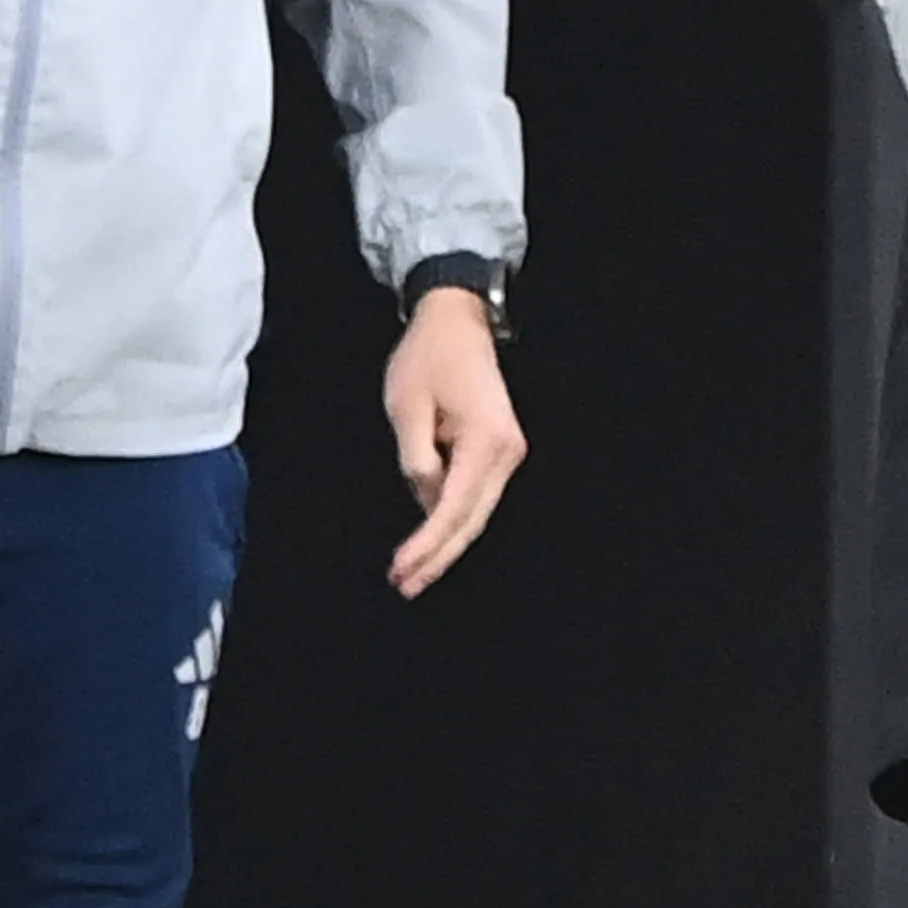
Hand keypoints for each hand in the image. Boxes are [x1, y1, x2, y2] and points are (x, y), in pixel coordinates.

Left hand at [383, 287, 526, 598]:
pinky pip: (474, 495)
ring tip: (411, 572)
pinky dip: (451, 518)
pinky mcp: (499, 449)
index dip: (426, 545)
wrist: (458, 321)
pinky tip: (427, 538)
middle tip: (404, 586)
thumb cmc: (428, 356)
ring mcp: (507, 452)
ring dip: (445, 543)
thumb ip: (416, 460)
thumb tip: (425, 501)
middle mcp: (506, 452)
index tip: (399, 570)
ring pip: (475, 512)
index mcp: (486, 441)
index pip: (453, 508)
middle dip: (438, 557)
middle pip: (471, 520)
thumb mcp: (407, 407)